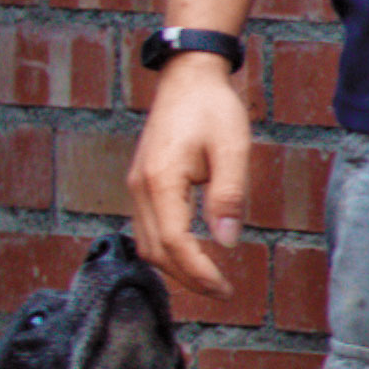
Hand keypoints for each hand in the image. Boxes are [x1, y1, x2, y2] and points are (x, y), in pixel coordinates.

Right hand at [125, 56, 258, 304]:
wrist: (187, 77)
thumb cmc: (212, 108)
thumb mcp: (232, 149)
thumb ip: (228, 196)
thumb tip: (227, 241)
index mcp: (161, 181)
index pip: (175, 242)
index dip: (199, 272)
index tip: (226, 288)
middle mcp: (139, 188)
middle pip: (155, 250)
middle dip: (186, 277)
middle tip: (221, 291)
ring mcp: (136, 186)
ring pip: (147, 243)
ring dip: (174, 266)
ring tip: (208, 278)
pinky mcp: (141, 183)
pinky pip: (148, 228)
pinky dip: (167, 249)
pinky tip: (190, 253)